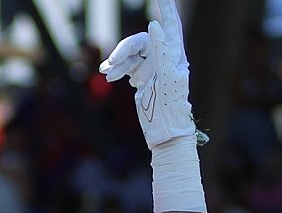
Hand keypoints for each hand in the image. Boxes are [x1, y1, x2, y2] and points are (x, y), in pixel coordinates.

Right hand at [100, 0, 196, 149]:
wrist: (164, 131)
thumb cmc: (171, 106)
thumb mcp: (167, 76)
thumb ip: (160, 50)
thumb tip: (153, 24)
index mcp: (174, 54)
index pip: (171, 25)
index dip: (166, 9)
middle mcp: (162, 57)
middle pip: (141, 41)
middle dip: (125, 50)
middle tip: (112, 62)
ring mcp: (150, 67)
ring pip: (130, 54)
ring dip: (117, 60)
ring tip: (107, 71)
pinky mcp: (140, 77)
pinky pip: (125, 66)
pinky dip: (116, 69)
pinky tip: (109, 75)